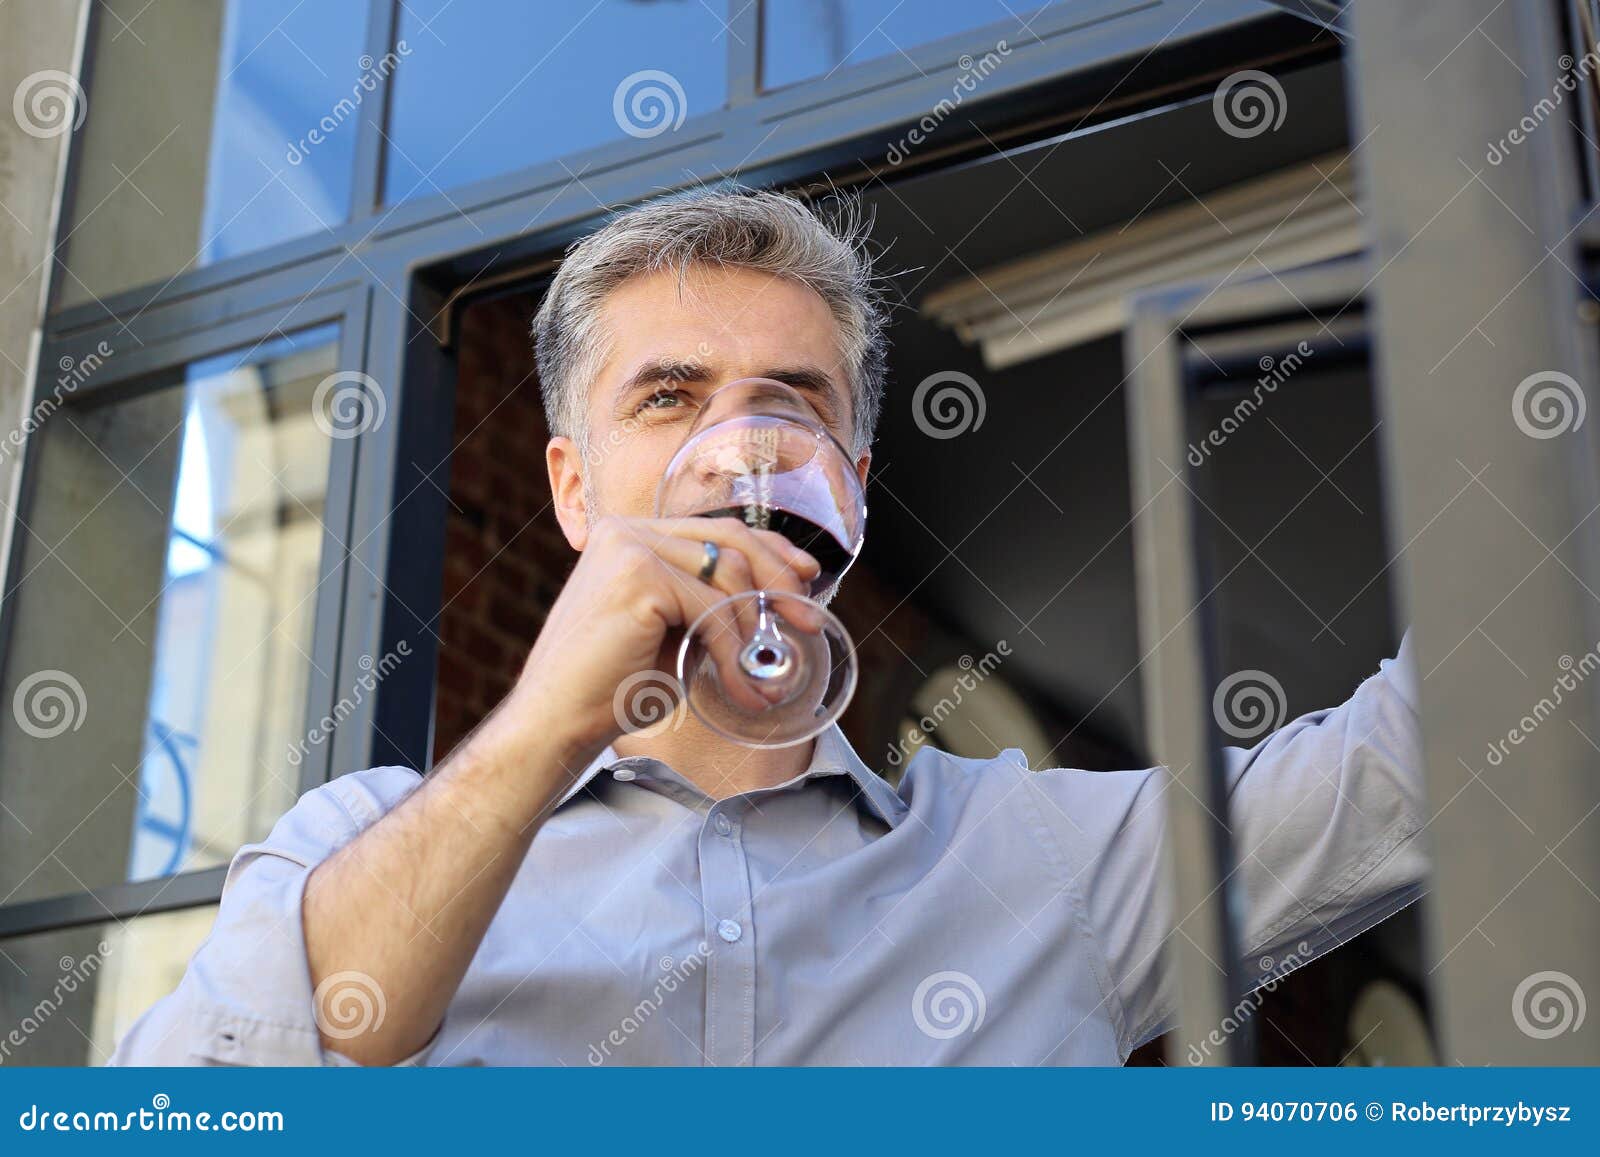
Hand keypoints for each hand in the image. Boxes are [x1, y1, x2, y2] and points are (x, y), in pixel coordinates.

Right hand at [492, 515, 822, 765]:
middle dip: (779, 580)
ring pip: (728, 576)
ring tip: (761, 681)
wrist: (556, 722)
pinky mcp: (638, 575)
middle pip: (730, 539)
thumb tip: (776, 601)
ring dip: (754, 634)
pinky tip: (741, 687)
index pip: (717, 529)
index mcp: (630, 536)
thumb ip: (709, 607)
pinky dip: (735, 652)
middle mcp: (627, 530)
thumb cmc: (611, 687)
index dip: (771, 550)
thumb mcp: (674, 634)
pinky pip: (712, 609)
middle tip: (809, 621)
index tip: (806, 577)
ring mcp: (630, 547)